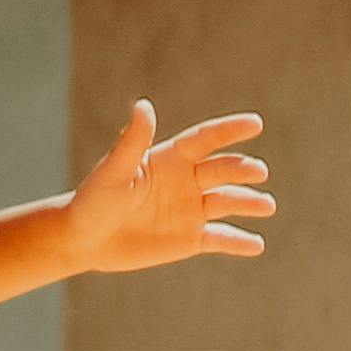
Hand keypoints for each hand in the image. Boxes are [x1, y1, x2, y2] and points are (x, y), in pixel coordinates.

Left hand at [64, 105, 270, 273]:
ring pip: (229, 203)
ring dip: (250, 202)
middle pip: (223, 170)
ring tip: (266, 205)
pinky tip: (256, 245)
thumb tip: (143, 105)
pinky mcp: (192, 239)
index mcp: (170, 159)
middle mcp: (187, 182)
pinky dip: (239, 242)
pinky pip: (222, 239)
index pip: (206, 140)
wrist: (83, 239)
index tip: (256, 123)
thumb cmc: (94, 200)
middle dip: (243, 169)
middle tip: (258, 171)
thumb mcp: (113, 171)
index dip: (230, 130)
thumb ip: (132, 140)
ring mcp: (192, 211)